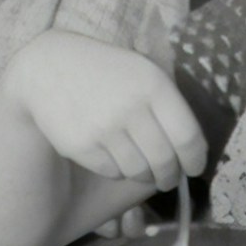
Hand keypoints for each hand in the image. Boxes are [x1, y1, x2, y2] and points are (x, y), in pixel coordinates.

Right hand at [4, 31, 204, 191]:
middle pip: (165, 161)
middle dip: (169, 176)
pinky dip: (117, 170)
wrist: (49, 67)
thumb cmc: (105, 71)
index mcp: (154, 85)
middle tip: (167, 178)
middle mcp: (132, 107)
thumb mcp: (141, 73)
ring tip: (141, 168)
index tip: (194, 168)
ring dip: (144, 175)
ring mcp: (105, 127)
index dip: (195, 159)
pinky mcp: (82, 145)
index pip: (188, 138)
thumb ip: (167, 105)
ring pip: (139, 171)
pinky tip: (113, 156)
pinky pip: (112, 172)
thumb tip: (192, 150)